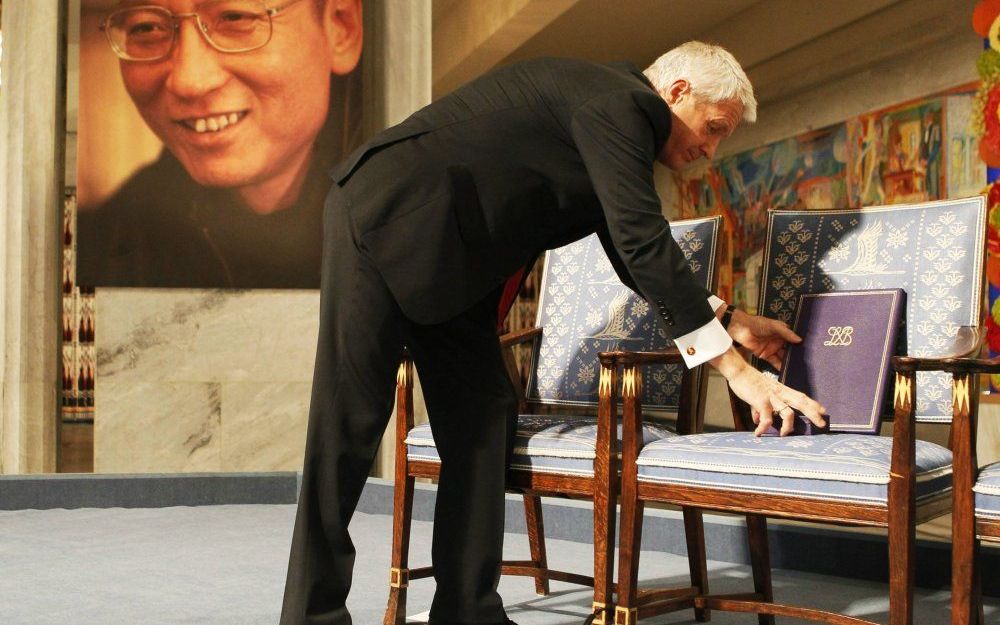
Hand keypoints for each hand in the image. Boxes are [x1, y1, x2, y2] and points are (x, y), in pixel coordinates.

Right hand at [709, 347, 826, 436]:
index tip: (823, 411)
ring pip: (788, 413)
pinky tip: (758, 433)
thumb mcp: (758, 395)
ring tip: (784, 435)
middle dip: (813, 413)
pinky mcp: (761, 401)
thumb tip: (759, 420)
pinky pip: (767, 418)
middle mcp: (780, 393)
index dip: (813, 403)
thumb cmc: (748, 381)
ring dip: (788, 426)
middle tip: (822, 423)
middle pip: (801, 402)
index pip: (801, 396)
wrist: (738, 371)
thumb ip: (760, 408)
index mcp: (781, 390)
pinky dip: (764, 428)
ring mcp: (771, 397)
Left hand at [724, 309, 800, 369]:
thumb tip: (800, 340)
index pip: (794, 341)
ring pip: (783, 357)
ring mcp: (772, 348)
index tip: (811, 353)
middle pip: (790, 351)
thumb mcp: (773, 326)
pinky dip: (779, 367)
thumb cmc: (757, 323)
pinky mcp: (764, 355)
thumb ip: (786, 333)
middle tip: (806, 365)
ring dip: (789, 363)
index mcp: (783, 332)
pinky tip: (786, 372)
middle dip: (796, 357)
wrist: (739, 328)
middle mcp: (779, 341)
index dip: (801, 346)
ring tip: (798, 370)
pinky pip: (774, 362)